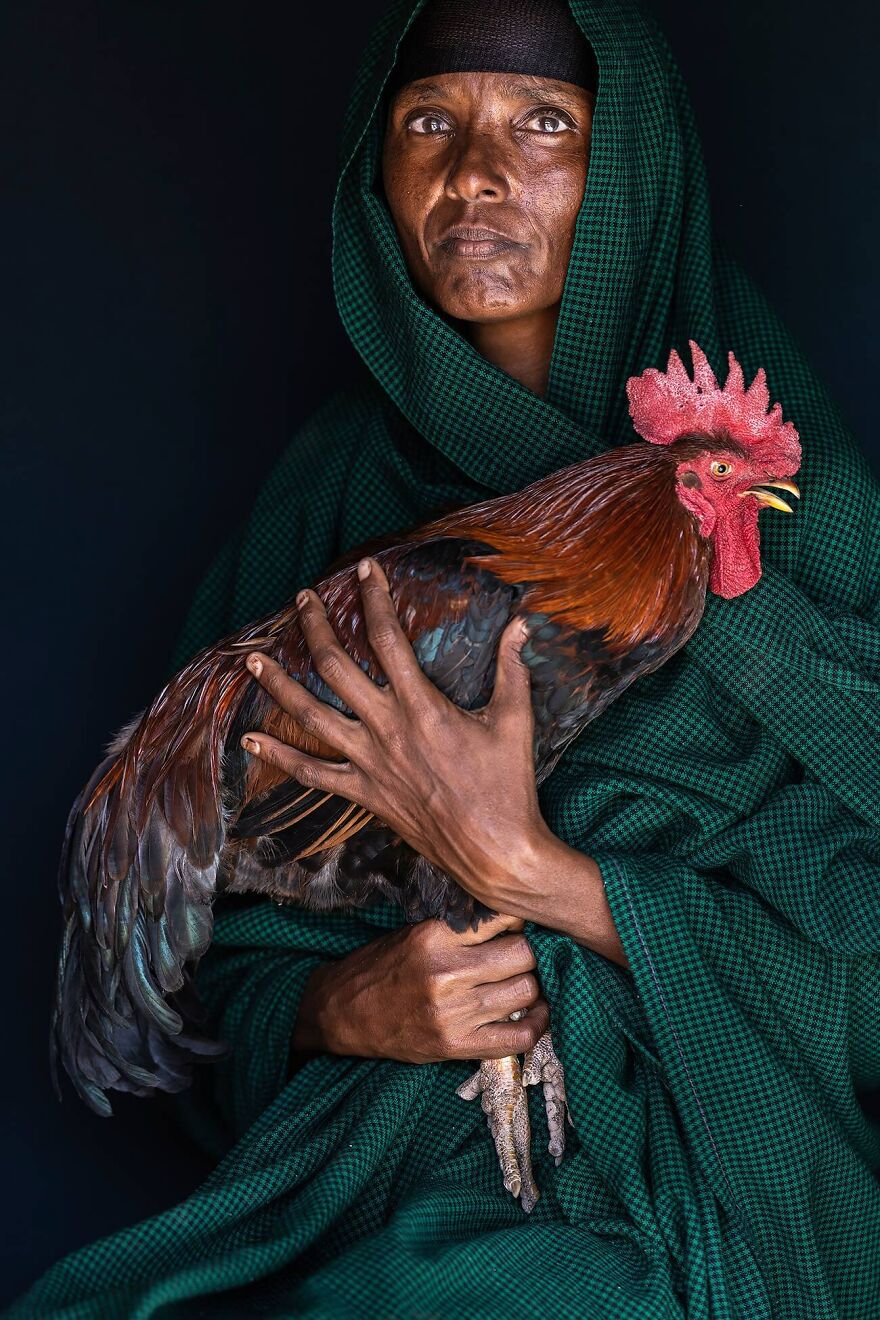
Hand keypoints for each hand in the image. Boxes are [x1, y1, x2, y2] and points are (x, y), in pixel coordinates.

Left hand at [240, 555, 552, 915]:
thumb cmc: (508, 786)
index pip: (387, 638)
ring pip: (311, 717)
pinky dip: (280, 758)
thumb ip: (512, 667)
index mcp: (422, 706)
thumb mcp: (515, 720)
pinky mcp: (364, 793)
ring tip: (252, 660)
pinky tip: (251, 743)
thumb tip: (522, 623)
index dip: (373, 599)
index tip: (365, 570)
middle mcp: (386, 729)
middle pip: (335, 668)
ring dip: (279, 686)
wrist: (495, 851)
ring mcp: (370, 763)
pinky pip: (313, 774)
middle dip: (314, 628)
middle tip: (302, 599)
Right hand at [293, 915, 549, 1062]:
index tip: (521, 928)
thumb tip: (513, 924)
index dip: (521, 923)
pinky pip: (517, 1038)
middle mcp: (447, 973)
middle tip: (527, 957)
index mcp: (435, 936)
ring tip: (527, 982)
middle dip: (533, 954)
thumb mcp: (414, 933)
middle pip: (523, 956)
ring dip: (534, 987)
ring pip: (526, 992)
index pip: (504, 921)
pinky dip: (537, 1026)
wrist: (342, 1014)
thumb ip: (459, 929)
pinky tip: (536, 1015)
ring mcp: (454, 1013)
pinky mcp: (457, 1045)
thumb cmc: (380, 968)